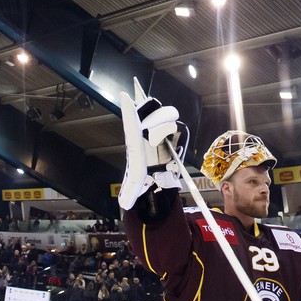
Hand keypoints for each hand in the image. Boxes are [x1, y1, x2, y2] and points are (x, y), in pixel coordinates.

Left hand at [118, 78, 187, 209]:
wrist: (159, 176)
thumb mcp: (137, 184)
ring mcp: (159, 128)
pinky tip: (171, 143)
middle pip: (151, 111)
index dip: (129, 111)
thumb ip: (132, 191)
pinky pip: (175, 122)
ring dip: (165, 126)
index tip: (125, 96)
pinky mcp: (172, 131)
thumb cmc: (145, 177)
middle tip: (152, 137)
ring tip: (161, 142)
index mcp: (134, 140)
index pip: (131, 123)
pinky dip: (175, 132)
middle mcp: (145, 129)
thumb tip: (124, 204)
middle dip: (154, 121)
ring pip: (166, 114)